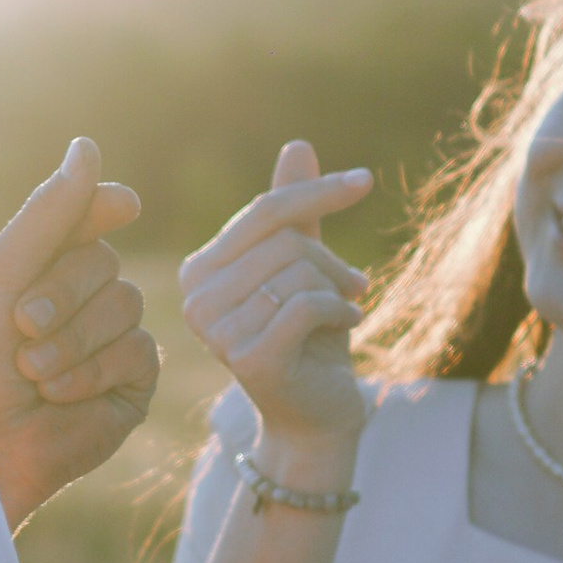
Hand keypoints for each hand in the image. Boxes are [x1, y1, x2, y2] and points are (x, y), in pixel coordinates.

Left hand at [0, 139, 160, 532]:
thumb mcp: (1, 275)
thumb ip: (48, 214)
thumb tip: (88, 147)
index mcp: (45, 268)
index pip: (90, 218)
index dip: (104, 207)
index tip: (122, 206)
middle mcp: (84, 301)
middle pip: (104, 262)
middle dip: (61, 293)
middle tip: (22, 327)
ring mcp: (113, 342)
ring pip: (125, 306)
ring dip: (70, 339)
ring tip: (32, 372)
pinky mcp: (132, 385)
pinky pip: (137, 351)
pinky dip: (91, 371)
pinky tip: (58, 395)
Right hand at [178, 140, 372, 468]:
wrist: (316, 416)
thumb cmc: (310, 340)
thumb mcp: (305, 268)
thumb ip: (297, 213)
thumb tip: (298, 145)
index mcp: (201, 271)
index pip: (264, 211)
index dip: (316, 192)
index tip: (365, 182)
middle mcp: (196, 300)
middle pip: (285, 241)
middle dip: (331, 260)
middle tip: (353, 286)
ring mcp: (216, 332)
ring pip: (299, 272)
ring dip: (338, 289)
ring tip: (345, 311)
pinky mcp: (249, 358)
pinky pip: (307, 304)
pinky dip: (341, 311)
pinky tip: (347, 326)